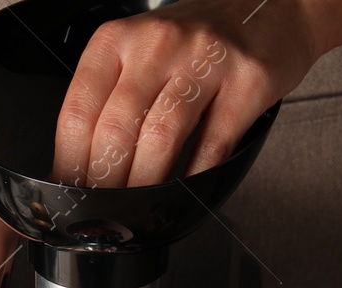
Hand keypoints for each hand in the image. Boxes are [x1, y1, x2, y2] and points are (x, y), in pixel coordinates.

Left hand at [52, 0, 323, 187]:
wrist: (270, 7)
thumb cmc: (198, 40)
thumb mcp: (141, 52)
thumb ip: (112, 98)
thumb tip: (85, 167)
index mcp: (118, 39)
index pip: (79, 112)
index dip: (71, 164)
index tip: (73, 193)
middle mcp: (158, 43)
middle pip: (117, 130)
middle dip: (107, 184)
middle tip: (105, 213)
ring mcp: (205, 60)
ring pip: (161, 138)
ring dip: (147, 186)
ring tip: (139, 211)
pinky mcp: (246, 82)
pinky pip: (213, 145)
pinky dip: (195, 178)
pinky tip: (185, 193)